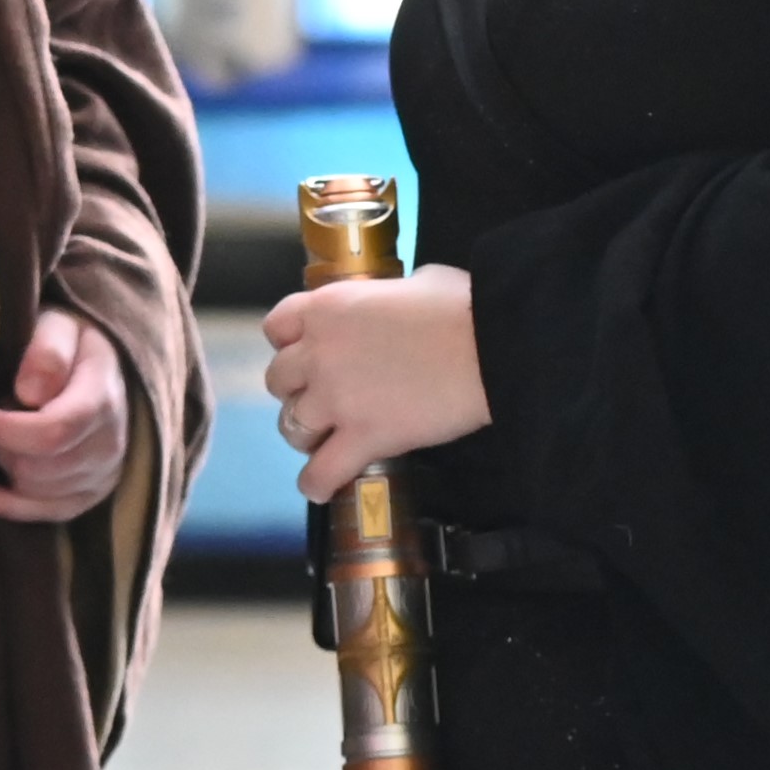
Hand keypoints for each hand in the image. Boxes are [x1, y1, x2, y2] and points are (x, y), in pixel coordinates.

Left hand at [0, 305, 130, 522]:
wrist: (99, 363)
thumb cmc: (70, 341)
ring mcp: (103, 472)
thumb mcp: (60, 325)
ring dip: (6, 466)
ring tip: (0, 436)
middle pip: (41, 467)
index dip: (8, 430)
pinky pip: (47, 514)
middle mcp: (110, 442)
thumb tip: (28, 392)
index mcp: (103, 398)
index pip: (55, 432)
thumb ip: (47, 351)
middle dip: (3, 446)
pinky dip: (7, 506)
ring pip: (38, 490)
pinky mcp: (91, 493)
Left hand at [257, 266, 490, 502]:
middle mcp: (319, 352)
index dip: (289, 343)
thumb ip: (387, 295)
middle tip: (322, 398)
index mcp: (328, 307)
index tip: (304, 352)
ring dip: (305, 434)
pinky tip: (321, 487)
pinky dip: (317, 483)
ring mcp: (336, 398)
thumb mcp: (414, 282)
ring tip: (324, 440)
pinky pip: (321, 472)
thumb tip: (397, 303)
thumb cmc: (462, 306)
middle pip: (279, 380)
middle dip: (297, 389)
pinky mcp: (363, 438)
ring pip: (291, 426)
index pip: (278, 327)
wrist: (492, 344)